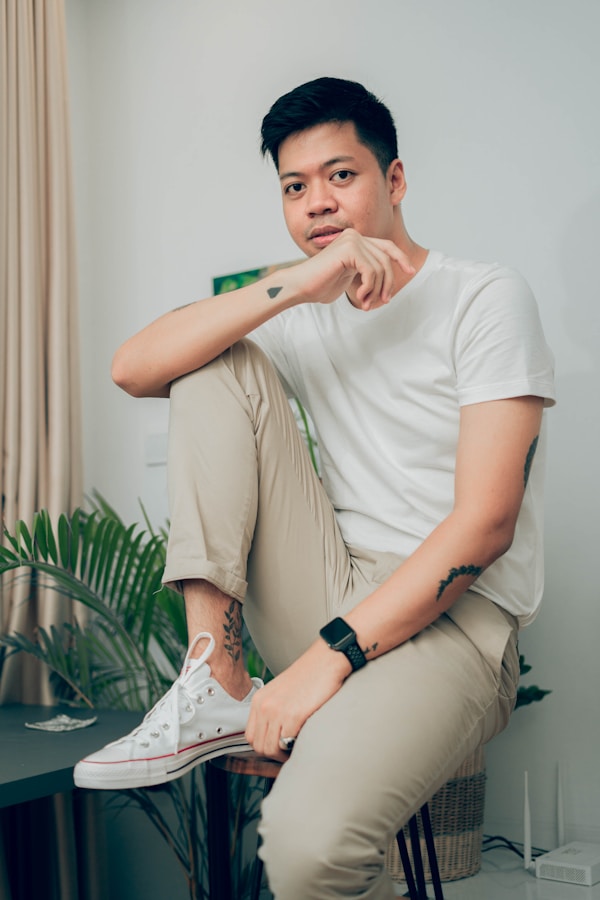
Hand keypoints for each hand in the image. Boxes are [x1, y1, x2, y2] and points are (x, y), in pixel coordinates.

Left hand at [245, 640, 349, 761]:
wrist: (325, 661)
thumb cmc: (308, 676)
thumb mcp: (280, 691)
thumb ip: (272, 711)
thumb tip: (274, 735)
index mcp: (259, 700)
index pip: (250, 736)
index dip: (263, 745)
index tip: (277, 746)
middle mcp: (264, 706)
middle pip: (259, 746)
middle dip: (273, 753)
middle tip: (288, 750)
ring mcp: (278, 711)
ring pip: (271, 749)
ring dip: (283, 754)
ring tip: (295, 747)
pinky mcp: (294, 715)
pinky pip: (288, 743)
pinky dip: (295, 747)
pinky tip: (303, 739)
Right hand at [290, 229, 415, 311]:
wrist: (300, 287)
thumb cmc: (320, 285)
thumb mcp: (350, 276)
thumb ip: (366, 272)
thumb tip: (387, 278)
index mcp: (355, 240)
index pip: (386, 246)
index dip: (401, 258)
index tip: (411, 270)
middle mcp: (355, 236)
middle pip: (385, 259)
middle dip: (387, 283)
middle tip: (382, 301)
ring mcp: (352, 240)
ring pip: (380, 268)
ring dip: (376, 290)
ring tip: (365, 302)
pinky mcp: (349, 249)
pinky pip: (371, 271)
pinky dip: (368, 288)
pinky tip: (359, 296)